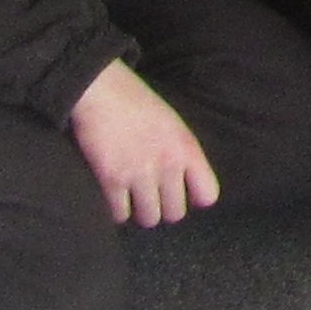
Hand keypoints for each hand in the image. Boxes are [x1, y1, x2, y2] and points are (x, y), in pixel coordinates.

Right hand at [67, 59, 218, 226]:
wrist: (101, 90)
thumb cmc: (137, 104)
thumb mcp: (174, 125)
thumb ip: (183, 155)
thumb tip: (186, 188)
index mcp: (187, 147)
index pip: (208, 194)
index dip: (194, 198)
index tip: (181, 193)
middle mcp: (168, 164)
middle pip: (175, 213)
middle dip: (162, 207)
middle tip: (149, 195)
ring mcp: (140, 174)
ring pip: (148, 219)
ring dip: (139, 211)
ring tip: (130, 196)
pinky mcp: (112, 180)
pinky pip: (119, 215)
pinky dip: (115, 210)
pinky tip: (112, 195)